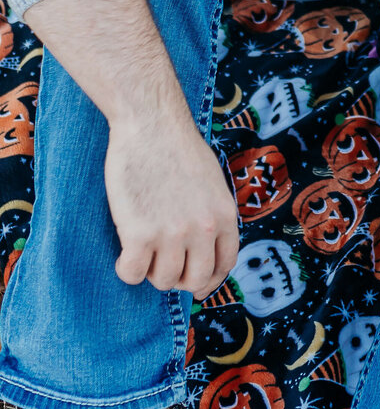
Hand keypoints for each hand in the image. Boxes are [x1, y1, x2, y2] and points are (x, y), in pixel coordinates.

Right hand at [105, 104, 238, 296]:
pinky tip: (125, 253)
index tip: (195, 284)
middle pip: (194, 280)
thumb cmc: (176, 147)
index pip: (225, 264)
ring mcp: (172, 233)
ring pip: (162, 280)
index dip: (209, 280)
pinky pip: (131, 273)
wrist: (151, 124)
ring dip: (150, 272)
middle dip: (178, 279)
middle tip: (163, 265)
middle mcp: (203, 229)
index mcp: (224, 215)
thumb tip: (204, 244)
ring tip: (142, 251)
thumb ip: (211, 214)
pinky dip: (126, 270)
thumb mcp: (211, 182)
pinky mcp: (139, 233)